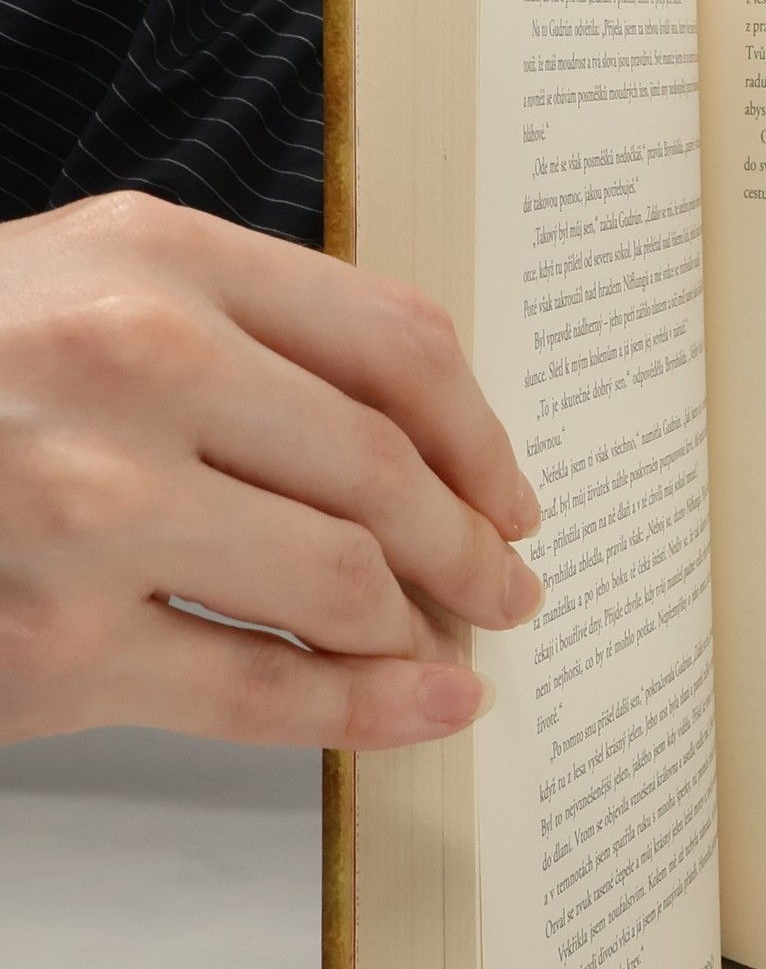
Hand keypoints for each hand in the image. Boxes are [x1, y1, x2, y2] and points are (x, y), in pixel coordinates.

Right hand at [0, 193, 541, 746]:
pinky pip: (264, 688)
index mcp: (156, 259)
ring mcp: (90, 511)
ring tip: (453, 647)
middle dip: (473, 549)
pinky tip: (428, 709)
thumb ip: (247, 329)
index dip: (483, 437)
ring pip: (344, 585)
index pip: (397, 347)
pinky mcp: (52, 645)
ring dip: (427, 629)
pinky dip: (370, 710)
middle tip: (507, 586)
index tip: (511, 494)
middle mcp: (134, 367)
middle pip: (388, 474)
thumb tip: (425, 442)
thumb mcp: (85, 281)